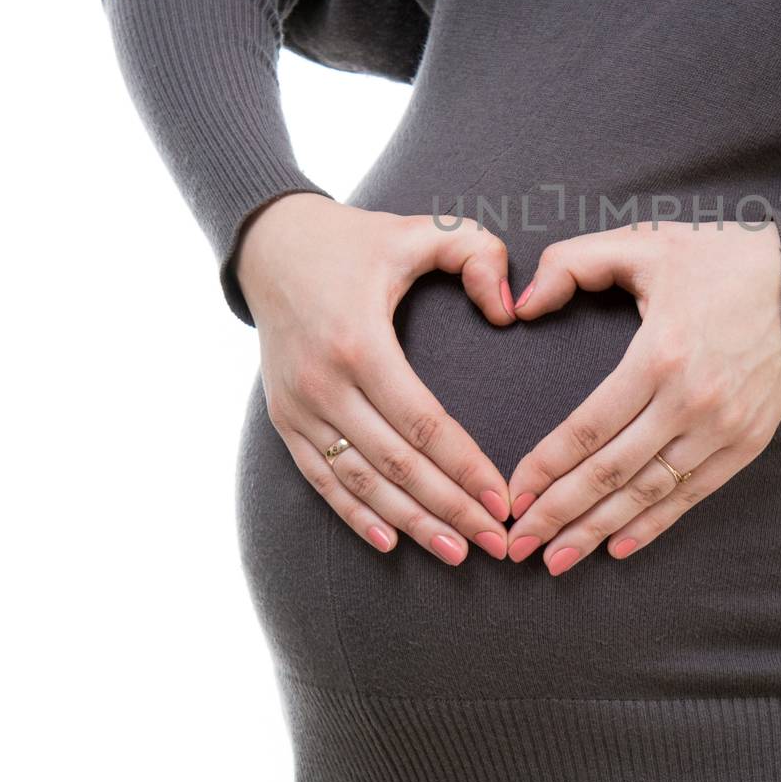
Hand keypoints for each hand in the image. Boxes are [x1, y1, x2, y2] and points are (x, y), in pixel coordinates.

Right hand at [236, 191, 516, 562]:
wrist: (272, 244)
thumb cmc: (360, 240)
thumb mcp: (422, 229)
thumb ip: (478, 253)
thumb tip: (508, 310)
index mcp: (360, 342)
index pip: (423, 423)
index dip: (466, 466)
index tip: (503, 498)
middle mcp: (323, 382)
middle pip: (396, 464)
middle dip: (450, 509)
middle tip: (498, 542)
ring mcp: (297, 406)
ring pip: (359, 481)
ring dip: (409, 523)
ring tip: (456, 552)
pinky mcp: (283, 418)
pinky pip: (320, 479)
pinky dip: (353, 514)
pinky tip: (389, 542)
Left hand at [502, 219, 780, 572]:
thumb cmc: (717, 261)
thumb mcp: (642, 244)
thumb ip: (572, 263)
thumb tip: (520, 303)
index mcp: (659, 354)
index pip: (588, 428)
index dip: (545, 467)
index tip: (511, 494)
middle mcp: (692, 401)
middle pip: (611, 472)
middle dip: (558, 513)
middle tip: (517, 544)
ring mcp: (724, 428)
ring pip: (648, 493)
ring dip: (597, 531)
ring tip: (556, 559)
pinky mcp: (748, 443)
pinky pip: (692, 495)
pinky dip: (653, 525)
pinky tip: (617, 545)